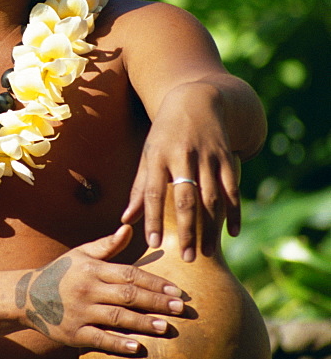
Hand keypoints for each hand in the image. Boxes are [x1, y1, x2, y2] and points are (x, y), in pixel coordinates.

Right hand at [17, 224, 185, 355]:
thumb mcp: (81, 254)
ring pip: (117, 317)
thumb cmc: (61, 273)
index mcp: (93, 268)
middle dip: (156, 302)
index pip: (130, 273)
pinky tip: (137, 347)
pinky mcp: (73, 333)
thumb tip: (129, 227)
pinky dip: (118, 344)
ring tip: (166, 327)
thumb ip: (107, 245)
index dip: (155, 282)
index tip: (177, 290)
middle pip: (128, 295)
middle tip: (181, 308)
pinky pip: (99, 339)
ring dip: (142, 323)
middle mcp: (88, 289)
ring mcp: (80, 312)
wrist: (26, 297)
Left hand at [121, 82, 241, 259]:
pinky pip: (232, 189)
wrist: (197, 100)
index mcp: (158, 156)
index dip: (153, 218)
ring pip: (211, 197)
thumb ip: (139, 188)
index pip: (154, 192)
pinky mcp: (226, 157)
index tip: (152, 244)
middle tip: (185, 258)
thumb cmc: (165, 134)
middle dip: (186, 229)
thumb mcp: (148, 155)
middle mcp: (183, 156)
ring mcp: (208, 156)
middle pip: (186, 198)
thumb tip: (125, 220)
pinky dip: (233, 212)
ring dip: (209, 227)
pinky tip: (231, 233)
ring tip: (205, 253)